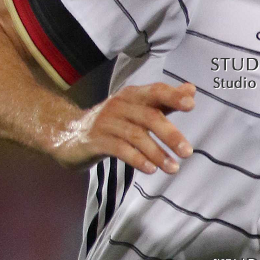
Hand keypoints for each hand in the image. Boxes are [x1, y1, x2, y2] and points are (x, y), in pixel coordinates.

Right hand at [52, 81, 195, 174]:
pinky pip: (119, 149)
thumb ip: (164, 102)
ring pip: (136, 136)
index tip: (192, 104)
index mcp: (132, 96)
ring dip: (157, 153)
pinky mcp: (96, 141)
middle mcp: (119, 105)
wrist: (67, 133)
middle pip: (148, 116)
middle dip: (170, 134)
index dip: (172, 96)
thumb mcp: (137, 108)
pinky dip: (137, 159)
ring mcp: (106, 123)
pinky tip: (151, 169)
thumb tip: (192, 90)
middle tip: (187, 152)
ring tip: (173, 168)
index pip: (155, 91)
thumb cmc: (112, 122)